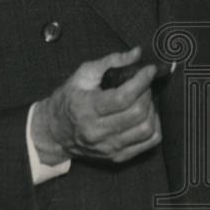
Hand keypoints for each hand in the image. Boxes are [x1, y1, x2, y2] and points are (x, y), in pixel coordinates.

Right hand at [31, 47, 161, 164]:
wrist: (55, 131)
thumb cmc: (70, 99)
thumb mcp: (84, 74)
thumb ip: (111, 61)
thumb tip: (137, 53)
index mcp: (86, 109)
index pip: (123, 97)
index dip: (142, 81)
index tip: (149, 70)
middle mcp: (97, 131)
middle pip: (137, 113)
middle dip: (147, 93)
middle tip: (144, 84)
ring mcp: (108, 147)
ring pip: (146, 129)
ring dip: (152, 110)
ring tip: (143, 99)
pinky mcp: (117, 156)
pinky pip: (148, 143)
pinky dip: (154, 126)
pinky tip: (146, 116)